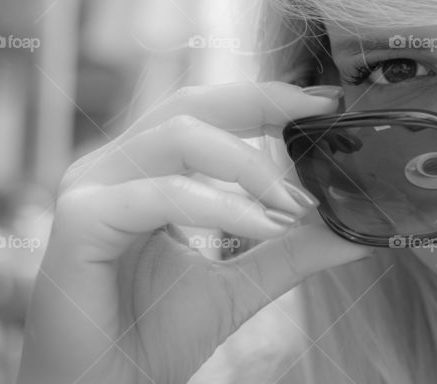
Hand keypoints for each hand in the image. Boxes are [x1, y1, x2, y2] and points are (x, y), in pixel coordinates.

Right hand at [16, 82, 371, 383]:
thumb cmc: (155, 337)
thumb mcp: (242, 282)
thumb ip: (293, 251)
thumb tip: (356, 230)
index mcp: (147, 171)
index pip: (210, 112)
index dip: (267, 99)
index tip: (326, 102)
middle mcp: (116, 168)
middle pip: (193, 104)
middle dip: (262, 102)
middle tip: (318, 114)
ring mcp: (93, 187)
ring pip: (180, 136)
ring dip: (249, 165)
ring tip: (294, 203)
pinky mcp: (80, 219)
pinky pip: (163, 194)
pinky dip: (222, 206)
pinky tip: (264, 226)